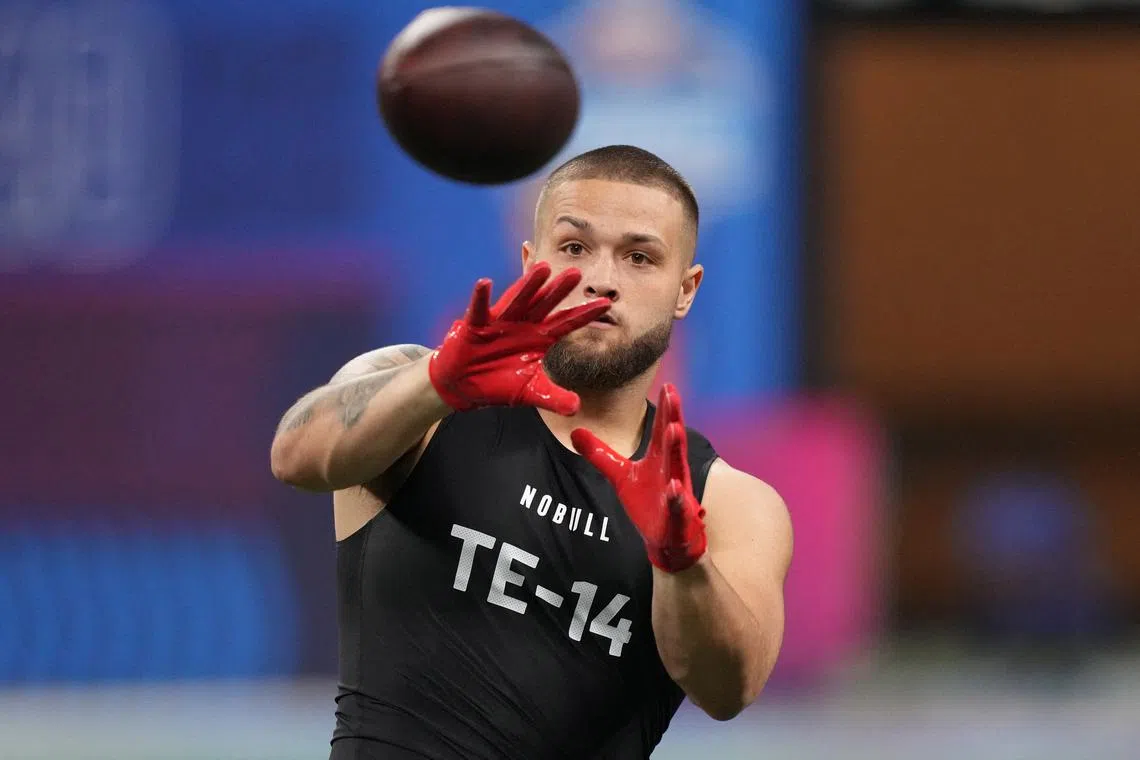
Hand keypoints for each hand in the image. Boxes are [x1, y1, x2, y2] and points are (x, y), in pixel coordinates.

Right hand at [429, 262, 610, 414]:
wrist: (465, 385)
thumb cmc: (498, 382)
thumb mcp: (530, 393)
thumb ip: (553, 398)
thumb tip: (576, 408)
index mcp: (539, 337)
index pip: (567, 323)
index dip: (585, 314)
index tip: (606, 304)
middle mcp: (524, 325)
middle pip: (545, 305)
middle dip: (559, 290)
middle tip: (576, 273)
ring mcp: (501, 323)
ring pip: (517, 300)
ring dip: (528, 285)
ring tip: (541, 268)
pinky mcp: (476, 326)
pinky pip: (479, 310)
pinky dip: (481, 297)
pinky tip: (484, 283)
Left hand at [571, 384, 707, 572]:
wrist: (666, 537)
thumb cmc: (647, 500)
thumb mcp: (619, 475)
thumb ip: (600, 454)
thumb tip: (574, 431)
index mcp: (660, 458)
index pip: (662, 428)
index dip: (664, 408)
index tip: (666, 383)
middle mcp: (672, 469)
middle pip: (672, 440)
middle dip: (673, 417)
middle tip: (672, 394)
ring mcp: (676, 492)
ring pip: (678, 468)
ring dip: (676, 449)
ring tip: (675, 430)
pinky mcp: (677, 516)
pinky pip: (677, 505)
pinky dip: (676, 498)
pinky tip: (674, 487)